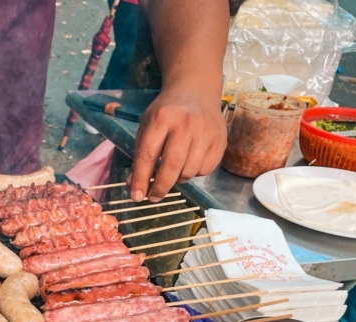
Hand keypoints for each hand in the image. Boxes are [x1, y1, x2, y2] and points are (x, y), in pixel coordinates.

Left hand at [129, 86, 226, 201]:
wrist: (196, 91)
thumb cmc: (167, 113)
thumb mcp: (147, 126)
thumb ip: (140, 155)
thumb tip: (135, 186)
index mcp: (163, 118)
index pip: (148, 154)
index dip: (141, 179)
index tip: (136, 195)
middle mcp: (186, 123)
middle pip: (172, 166)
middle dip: (160, 186)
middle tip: (153, 197)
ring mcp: (206, 131)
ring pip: (190, 171)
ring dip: (178, 179)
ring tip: (172, 173)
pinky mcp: (220, 140)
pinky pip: (205, 169)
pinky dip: (194, 173)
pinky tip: (188, 163)